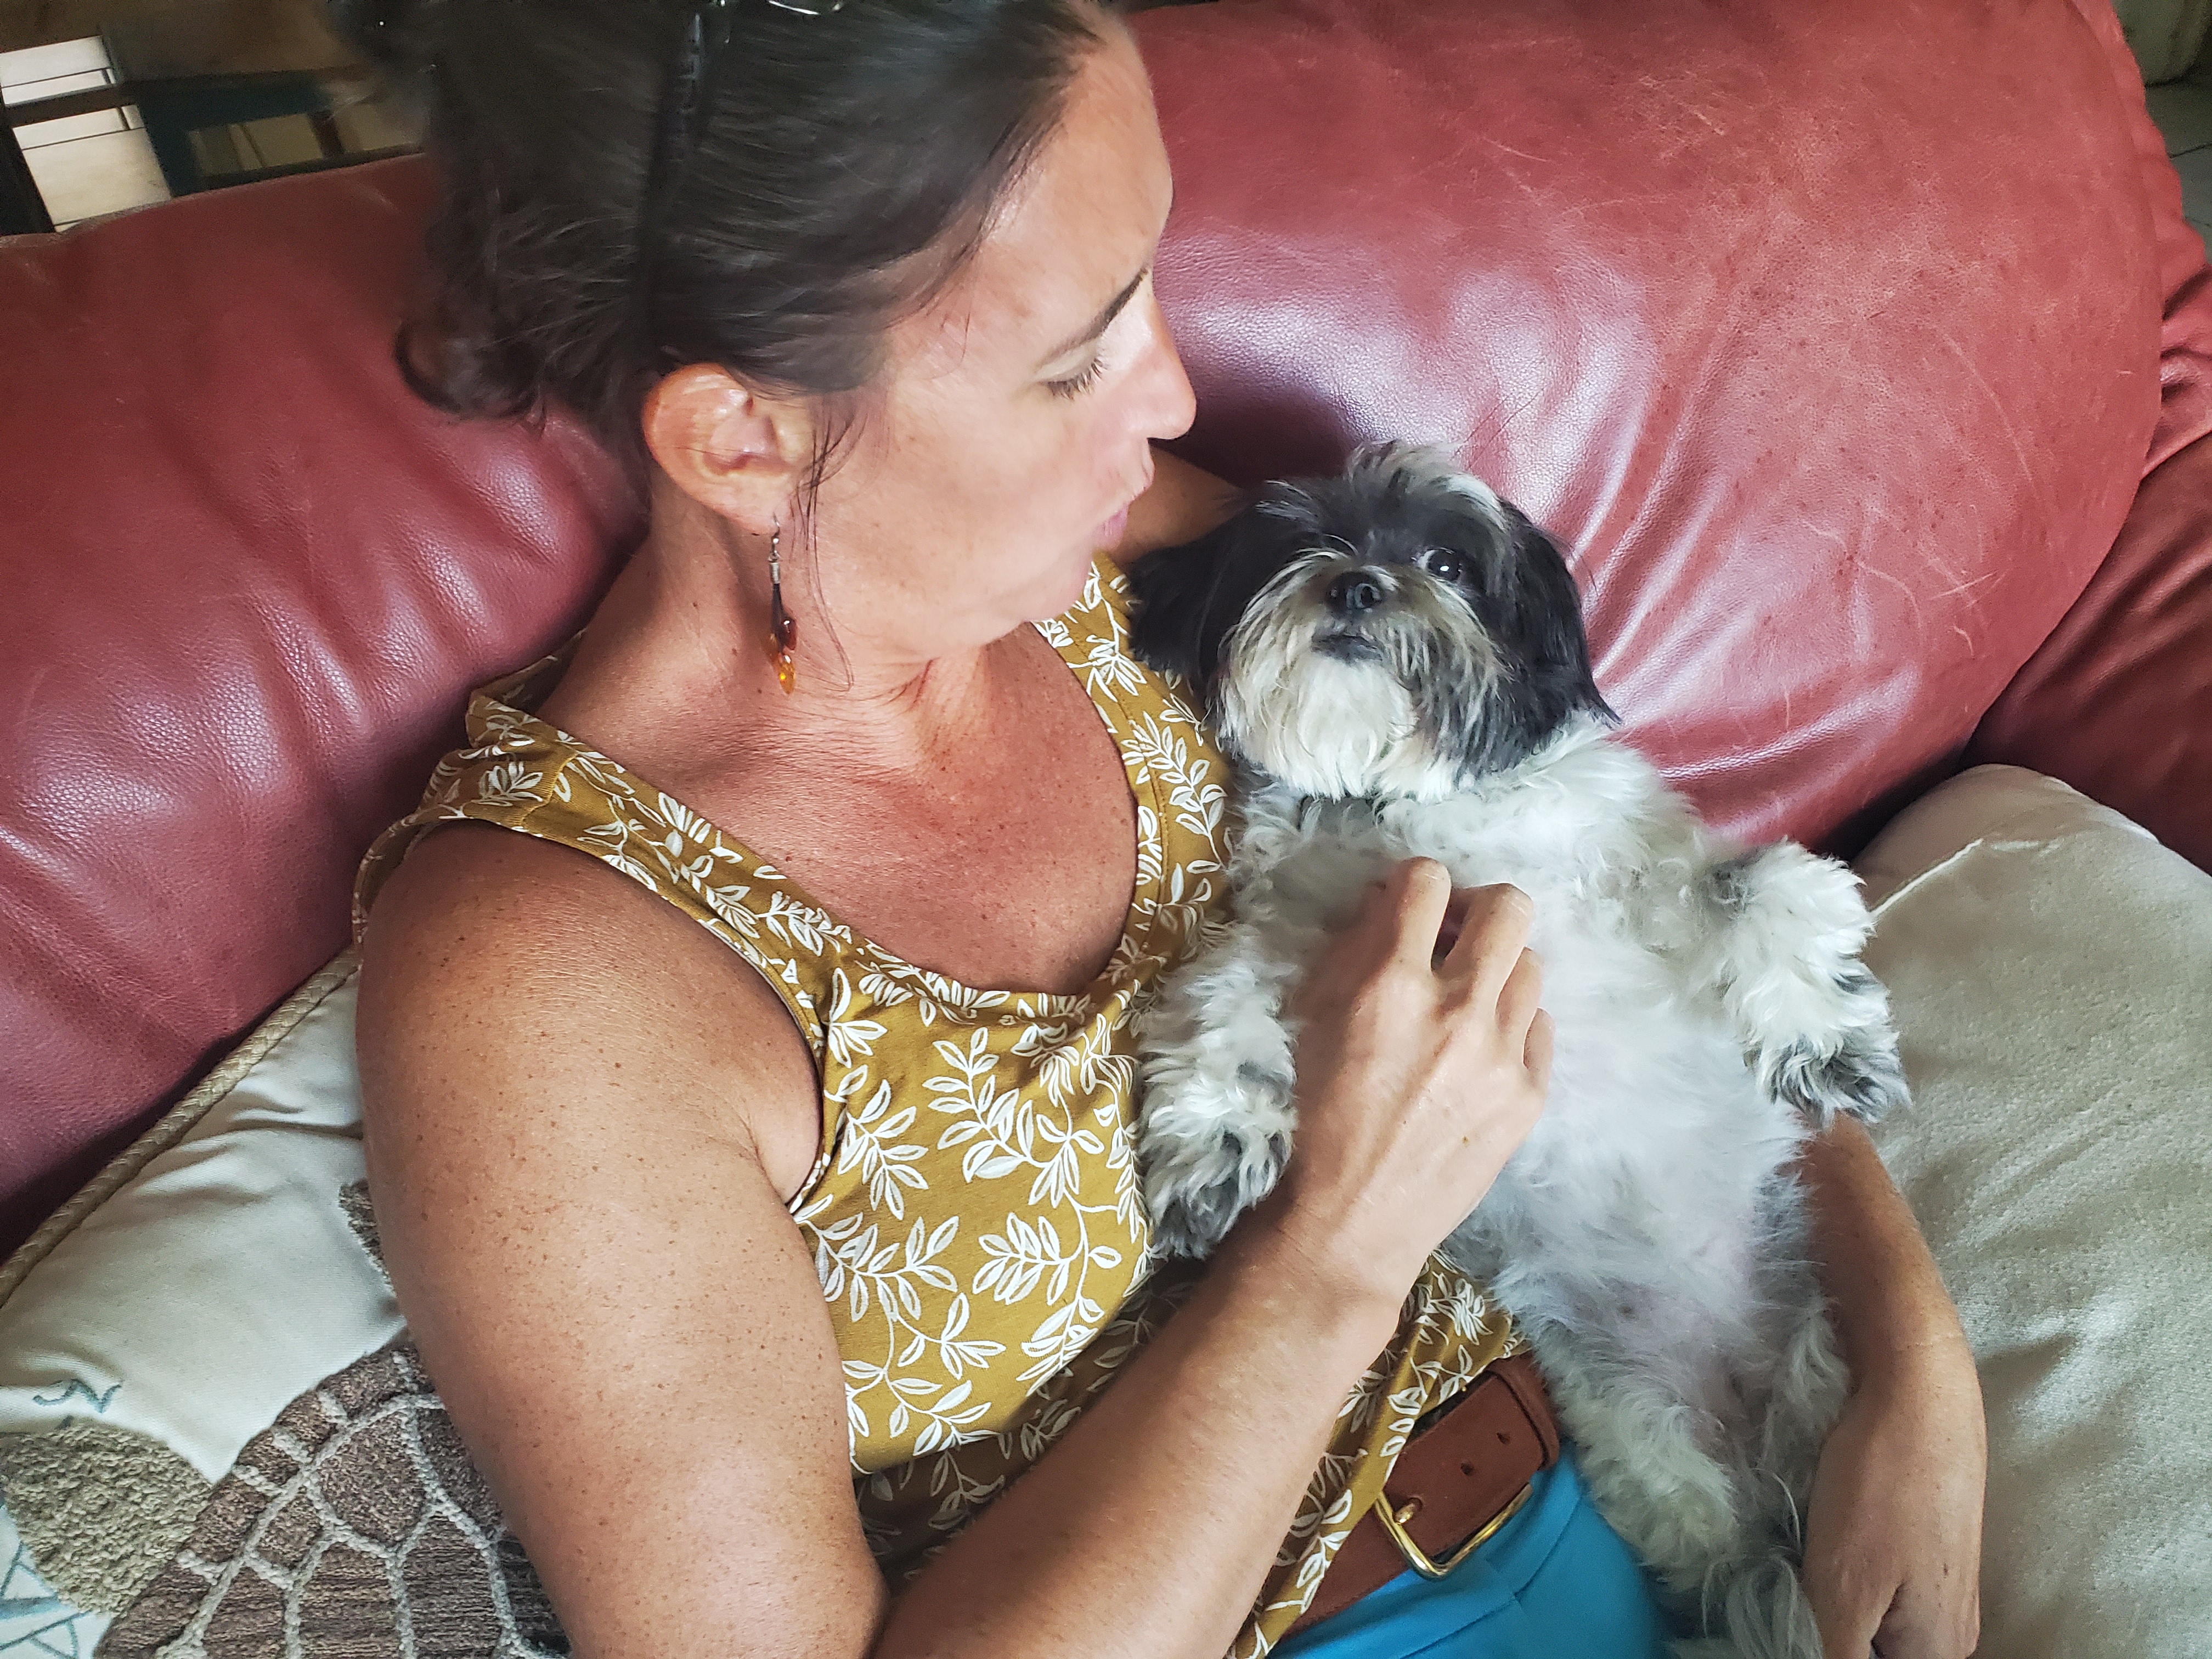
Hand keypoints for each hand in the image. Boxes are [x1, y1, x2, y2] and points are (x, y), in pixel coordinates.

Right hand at [1263, 859, 1551, 1301]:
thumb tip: (1390, 905)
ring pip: (1530, 964)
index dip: (1416, 885)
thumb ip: (1351, 951)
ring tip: (1466, 1004)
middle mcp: (1455, 1009)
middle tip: (1455, 940)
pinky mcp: (1529, 1095)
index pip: (1428, 879)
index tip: (1410, 911)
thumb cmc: (1318, 1116)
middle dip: (1479, 909)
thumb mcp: (1311, 1020)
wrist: (1355, 1218)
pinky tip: (1479, 1054)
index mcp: (1389, 983)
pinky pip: (1540, 1025)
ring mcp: (1502, 1054)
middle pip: (1509, 906)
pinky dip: (1512, 1027)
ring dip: (1495, 971)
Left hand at [1802, 1336, 1985, 1658]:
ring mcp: (1940, 1585)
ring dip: (1827, 1600)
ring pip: (1871, 1620)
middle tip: (1787, 1586)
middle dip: (1820, 1626)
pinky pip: (1878, 1584)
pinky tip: (1818, 1539)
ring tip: (1798, 1562)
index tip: (1788, 1611)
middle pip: (1870, 1649)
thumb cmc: (1884, 1484)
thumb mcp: (1846, 1589)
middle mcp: (1950, 1628)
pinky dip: (1840, 1570)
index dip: (1816, 1647)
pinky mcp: (1924, 1546)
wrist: (1916, 1387)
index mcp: (1937, 1650)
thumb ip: (1836, 1652)